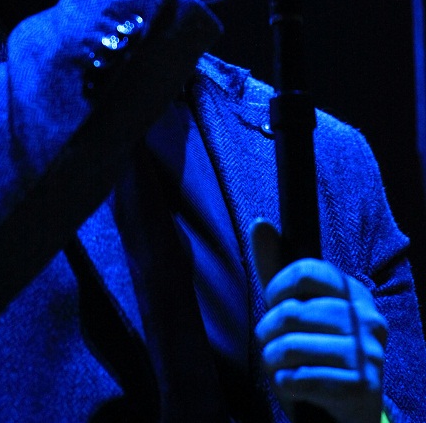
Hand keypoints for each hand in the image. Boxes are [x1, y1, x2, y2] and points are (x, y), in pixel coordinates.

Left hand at [250, 219, 387, 422]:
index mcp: (354, 292)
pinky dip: (284, 383)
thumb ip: (277, 268)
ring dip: (272, 359)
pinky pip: (300, 378)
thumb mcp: (298, 306)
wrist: (350, 408)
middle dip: (267, 331)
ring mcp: (368, 354)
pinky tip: (292, 383)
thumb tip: (259, 223)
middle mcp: (368, 319)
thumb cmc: (318, 348)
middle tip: (270, 343)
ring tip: (277, 364)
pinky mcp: (361, 386)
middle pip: (290, 312)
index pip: (304, 271)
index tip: (274, 304)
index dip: (276, 289)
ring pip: (290, 346)